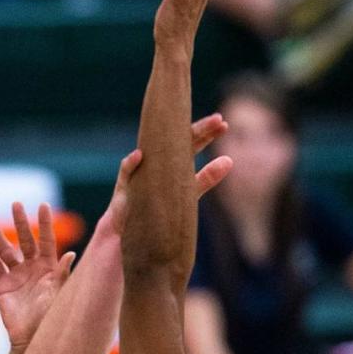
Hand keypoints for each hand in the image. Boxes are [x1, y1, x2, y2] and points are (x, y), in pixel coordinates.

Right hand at [0, 202, 75, 348]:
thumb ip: (62, 274)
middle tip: (15, 204)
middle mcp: (33, 267)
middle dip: (20, 222)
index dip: (44, 224)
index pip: (47, 240)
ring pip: (5, 250)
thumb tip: (73, 254)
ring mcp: (17, 275)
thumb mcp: (58, 294)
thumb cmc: (49, 317)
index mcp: (49, 267)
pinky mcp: (3, 285)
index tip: (42, 205)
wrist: (31, 337)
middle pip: (25, 240)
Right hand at [104, 113, 233, 237]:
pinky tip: (139, 155)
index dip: (206, 133)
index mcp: (174, 165)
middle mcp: (157, 164)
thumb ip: (205, 179)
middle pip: (176, 142)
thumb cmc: (157, 210)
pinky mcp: (123, 188)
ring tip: (175, 130)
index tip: (223, 124)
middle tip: (217, 120)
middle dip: (198, 130)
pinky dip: (131, 163)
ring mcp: (139, 173)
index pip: (191, 144)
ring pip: (150, 151)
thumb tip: (229, 160)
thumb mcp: (186, 195)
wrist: (130, 233)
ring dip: (161, 141)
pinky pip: (125, 172)